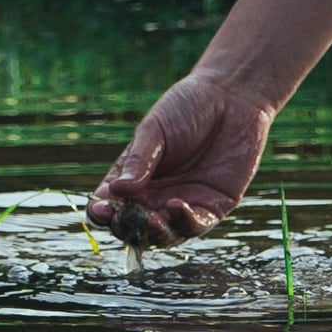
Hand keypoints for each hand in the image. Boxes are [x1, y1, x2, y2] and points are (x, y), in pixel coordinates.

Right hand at [85, 72, 275, 247]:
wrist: (231, 97)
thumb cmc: (186, 107)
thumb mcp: (154, 130)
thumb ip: (139, 161)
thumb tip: (116, 191)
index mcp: (133, 178)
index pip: (111, 204)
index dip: (102, 212)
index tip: (100, 210)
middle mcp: (156, 197)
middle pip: (135, 227)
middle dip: (128, 228)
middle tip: (125, 220)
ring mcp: (183, 204)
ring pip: (165, 235)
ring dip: (155, 233)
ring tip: (151, 219)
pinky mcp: (212, 208)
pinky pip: (195, 225)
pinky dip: (184, 222)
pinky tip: (176, 207)